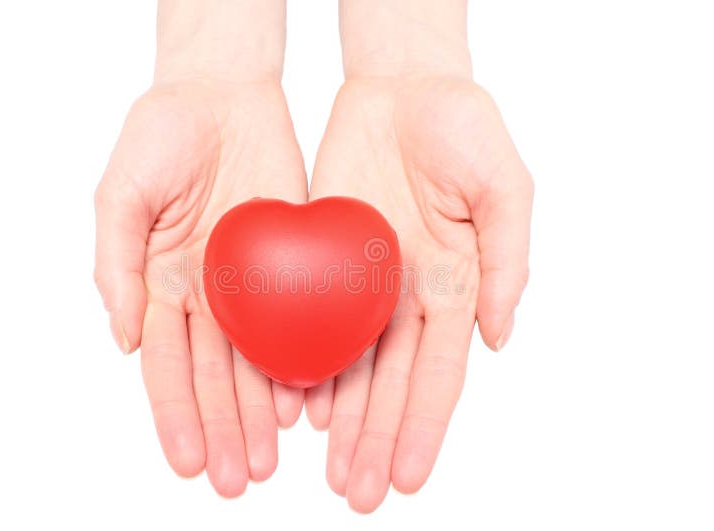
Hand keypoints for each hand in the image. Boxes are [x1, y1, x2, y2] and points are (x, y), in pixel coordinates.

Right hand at [94, 0, 306, 495]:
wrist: (223, 92)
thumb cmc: (161, 134)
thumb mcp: (120, 192)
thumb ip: (116, 264)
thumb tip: (123, 337)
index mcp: (159, 282)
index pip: (165, 363)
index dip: (175, 414)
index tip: (189, 462)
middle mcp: (205, 293)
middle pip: (212, 375)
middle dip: (222, 429)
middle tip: (237, 481)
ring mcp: (250, 282)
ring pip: (256, 360)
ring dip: (258, 412)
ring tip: (269, 460)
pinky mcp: (292, 260)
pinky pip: (298, 319)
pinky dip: (299, 363)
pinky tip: (304, 405)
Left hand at [305, 74, 532, 511]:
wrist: (402, 87)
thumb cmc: (463, 128)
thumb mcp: (504, 187)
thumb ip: (506, 262)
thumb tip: (498, 337)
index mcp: (455, 286)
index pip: (438, 373)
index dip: (423, 427)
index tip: (408, 477)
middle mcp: (408, 297)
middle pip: (390, 384)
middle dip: (377, 441)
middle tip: (359, 495)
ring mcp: (362, 283)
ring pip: (349, 365)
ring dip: (341, 421)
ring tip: (328, 471)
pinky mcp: (321, 257)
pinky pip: (309, 320)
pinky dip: (303, 365)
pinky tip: (295, 408)